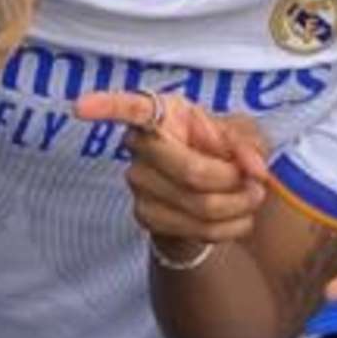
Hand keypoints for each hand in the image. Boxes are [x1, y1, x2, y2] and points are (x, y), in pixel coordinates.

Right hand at [74, 89, 270, 256]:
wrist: (211, 190)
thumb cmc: (223, 148)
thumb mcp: (243, 135)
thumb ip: (249, 144)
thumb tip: (253, 168)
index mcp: (159, 112)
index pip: (129, 107)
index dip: (104, 107)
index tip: (79, 108)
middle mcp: (139, 145)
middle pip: (191, 172)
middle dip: (235, 182)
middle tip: (257, 182)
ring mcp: (138, 183)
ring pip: (200, 206)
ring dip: (240, 207)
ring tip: (253, 198)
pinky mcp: (145, 216)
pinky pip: (198, 230)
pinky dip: (232, 227)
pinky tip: (239, 217)